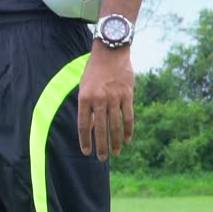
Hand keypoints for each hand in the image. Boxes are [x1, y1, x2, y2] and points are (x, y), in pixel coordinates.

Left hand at [78, 44, 134, 160]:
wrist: (110, 53)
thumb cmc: (94, 72)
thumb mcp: (84, 87)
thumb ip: (86, 107)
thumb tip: (89, 128)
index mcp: (84, 98)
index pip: (83, 124)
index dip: (84, 140)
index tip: (86, 152)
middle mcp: (98, 99)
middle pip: (100, 128)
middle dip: (100, 145)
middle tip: (101, 158)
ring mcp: (114, 98)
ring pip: (115, 125)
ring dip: (115, 141)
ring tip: (116, 153)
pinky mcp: (127, 95)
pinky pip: (128, 116)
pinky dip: (128, 129)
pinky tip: (127, 139)